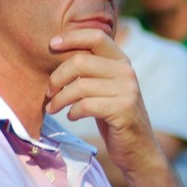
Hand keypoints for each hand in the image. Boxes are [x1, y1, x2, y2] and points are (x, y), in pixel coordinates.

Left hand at [46, 29, 159, 174]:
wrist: (138, 149)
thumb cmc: (113, 117)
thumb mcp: (104, 88)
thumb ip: (90, 70)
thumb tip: (57, 52)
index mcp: (122, 61)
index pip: (96, 36)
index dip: (72, 37)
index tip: (51, 44)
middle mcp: (127, 72)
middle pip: (81, 61)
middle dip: (57, 77)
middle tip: (48, 92)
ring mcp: (128, 91)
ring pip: (80, 86)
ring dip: (59, 99)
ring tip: (53, 108)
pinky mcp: (123, 110)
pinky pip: (86, 105)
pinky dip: (73, 112)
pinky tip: (72, 117)